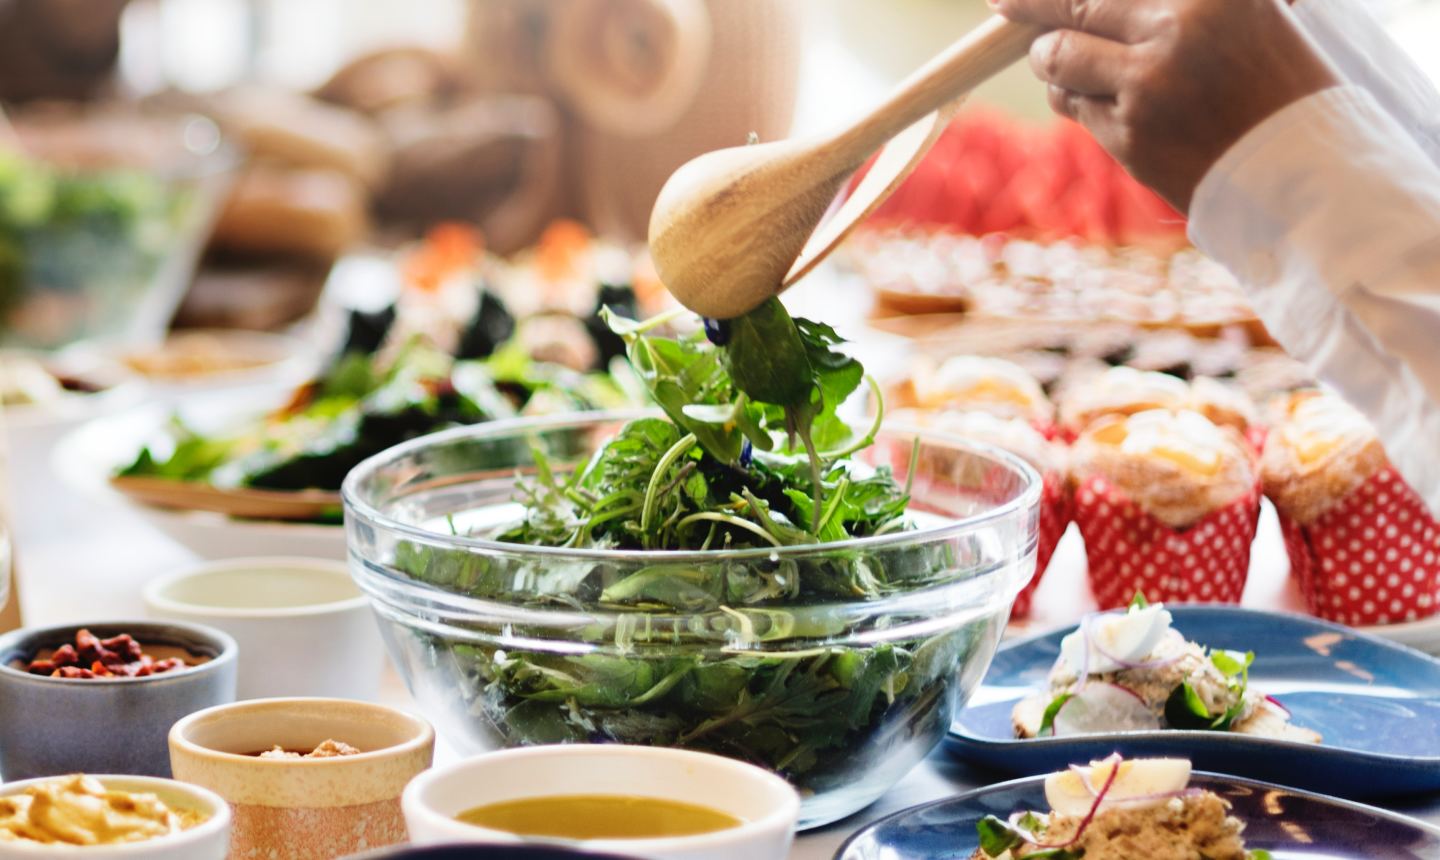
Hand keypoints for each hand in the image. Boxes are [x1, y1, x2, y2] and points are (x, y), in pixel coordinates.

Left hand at [991, 0, 1339, 211]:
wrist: (1303, 173)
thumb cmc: (1276, 84)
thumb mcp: (1241, 15)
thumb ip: (1171, 5)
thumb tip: (1086, 3)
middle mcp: (1176, 31)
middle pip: (1071, 7)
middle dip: (1030, 7)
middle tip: (1003, 2)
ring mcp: (1148, 87)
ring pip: (1060, 61)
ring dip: (1053, 60)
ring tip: (1063, 58)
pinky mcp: (1130, 138)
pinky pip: (1076, 109)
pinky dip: (1079, 101)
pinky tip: (1105, 101)